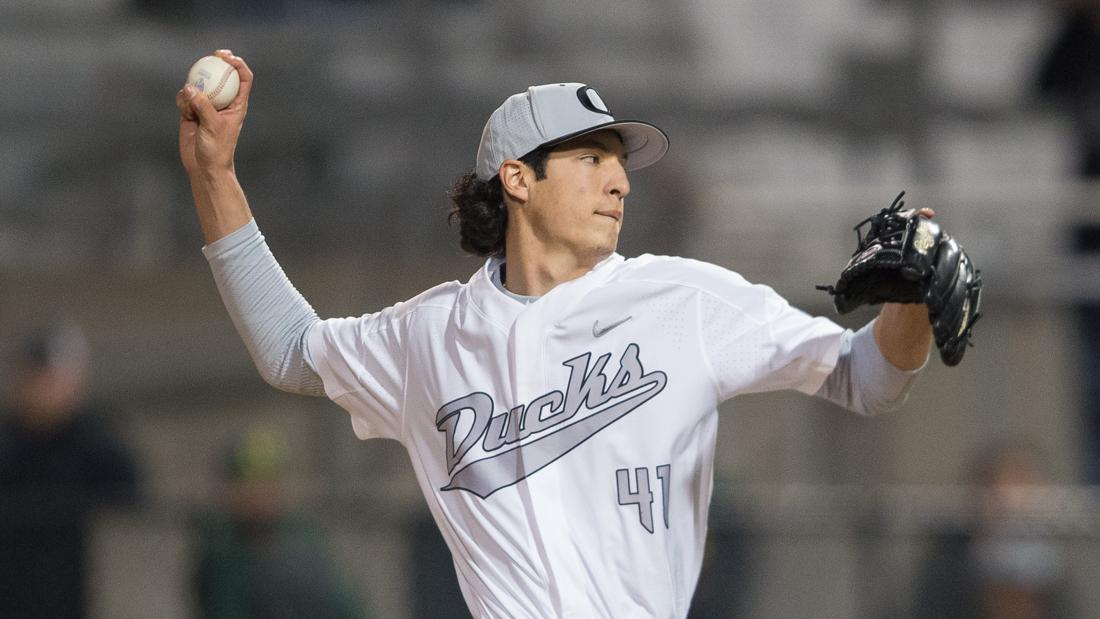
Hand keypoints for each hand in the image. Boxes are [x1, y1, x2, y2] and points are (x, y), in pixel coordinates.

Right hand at [176, 50, 253, 177]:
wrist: (204, 167)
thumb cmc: (217, 150)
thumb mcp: (213, 126)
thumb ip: (202, 106)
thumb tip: (189, 88)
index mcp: (237, 105)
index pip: (243, 79)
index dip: (238, 64)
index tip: (227, 57)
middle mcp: (223, 103)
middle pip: (221, 76)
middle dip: (215, 63)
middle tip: (210, 56)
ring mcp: (206, 106)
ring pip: (198, 86)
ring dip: (193, 90)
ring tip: (192, 108)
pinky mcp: (191, 112)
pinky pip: (185, 98)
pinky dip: (183, 101)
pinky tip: (185, 112)